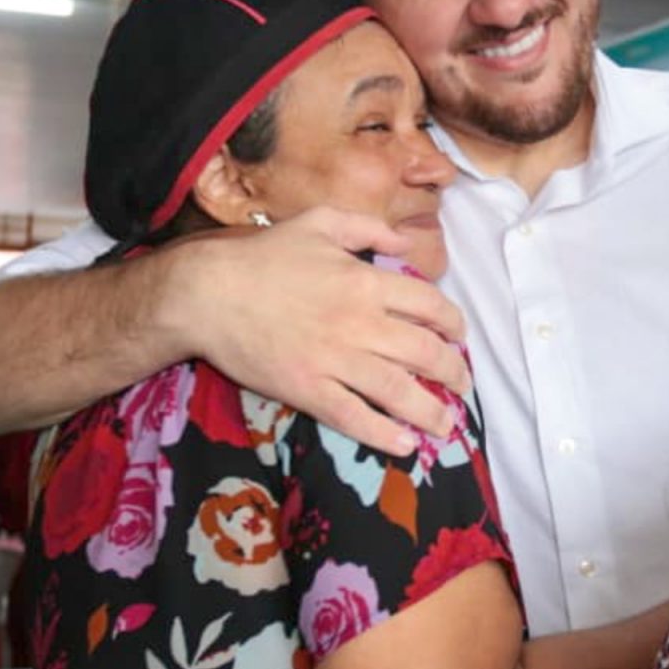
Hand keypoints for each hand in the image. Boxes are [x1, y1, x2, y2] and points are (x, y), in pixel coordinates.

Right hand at [161, 208, 470, 457]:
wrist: (207, 293)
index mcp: (366, 282)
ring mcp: (334, 359)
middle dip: (453, 372)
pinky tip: (405, 445)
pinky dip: (384, 434)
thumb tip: (404, 241)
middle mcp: (360, 323)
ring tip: (446, 425)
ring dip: (431, 412)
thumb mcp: (320, 223)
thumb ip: (368, 229)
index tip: (459, 337)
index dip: (454, 325)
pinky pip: (354, 416)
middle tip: (461, 384)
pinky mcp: (307, 389)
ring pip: (398, 391)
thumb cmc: (262, 256)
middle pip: (425, 353)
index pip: (430, 306)